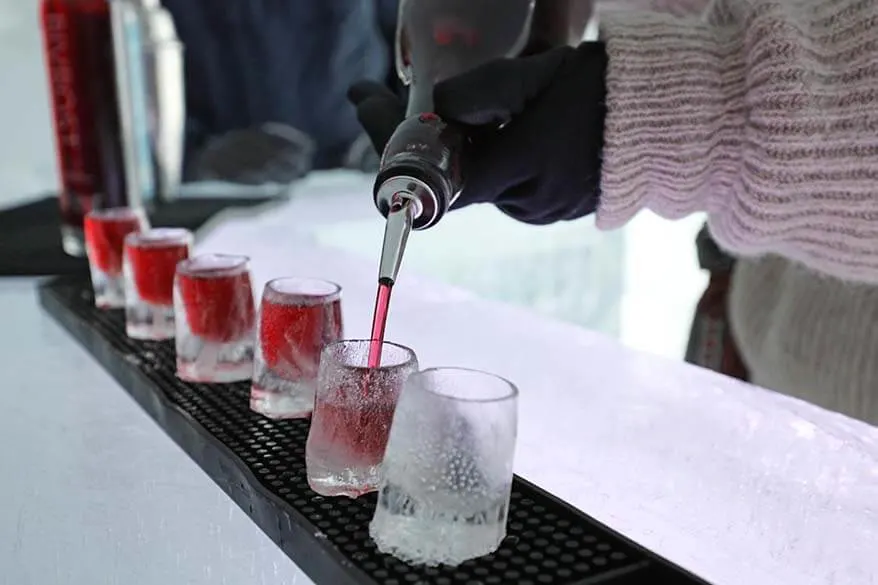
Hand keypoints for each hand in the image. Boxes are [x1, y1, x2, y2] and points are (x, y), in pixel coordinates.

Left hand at [349, 42, 606, 224]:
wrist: (675, 121)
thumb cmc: (612, 91)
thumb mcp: (544, 74)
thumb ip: (486, 89)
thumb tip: (439, 108)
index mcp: (520, 169)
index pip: (436, 179)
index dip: (392, 147)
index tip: (364, 102)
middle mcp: (526, 201)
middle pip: (455, 177)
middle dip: (428, 139)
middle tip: (407, 95)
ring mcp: (543, 209)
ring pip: (481, 180)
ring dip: (466, 148)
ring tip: (483, 107)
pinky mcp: (557, 208)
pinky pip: (509, 184)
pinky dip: (495, 158)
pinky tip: (509, 128)